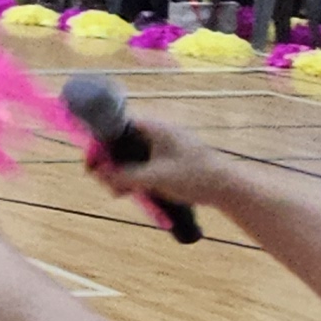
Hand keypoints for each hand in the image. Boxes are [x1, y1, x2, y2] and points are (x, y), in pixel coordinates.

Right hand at [85, 109, 231, 209]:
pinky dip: (136, 176)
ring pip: (133, 155)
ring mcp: (166, 145)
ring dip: (123, 173)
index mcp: (155, 128)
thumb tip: (98, 175)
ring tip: (120, 193)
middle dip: (110, 163)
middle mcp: (159, 132)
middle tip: (106, 184)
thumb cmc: (194, 177)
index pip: (116, 127)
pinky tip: (135, 192)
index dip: (100, 144)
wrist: (229, 188)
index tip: (92, 164)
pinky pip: (145, 163)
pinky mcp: (172, 159)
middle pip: (122, 143)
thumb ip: (124, 176)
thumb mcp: (154, 178)